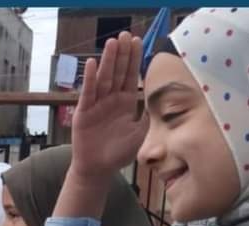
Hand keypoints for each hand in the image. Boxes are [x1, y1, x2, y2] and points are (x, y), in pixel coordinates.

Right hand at [68, 31, 145, 183]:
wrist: (98, 169)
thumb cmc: (119, 153)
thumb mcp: (142, 134)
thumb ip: (150, 116)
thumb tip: (165, 101)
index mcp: (126, 102)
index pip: (131, 76)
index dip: (135, 60)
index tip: (138, 42)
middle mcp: (111, 100)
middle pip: (117, 72)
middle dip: (122, 54)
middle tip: (126, 34)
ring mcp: (96, 104)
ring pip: (104, 78)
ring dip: (107, 60)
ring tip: (112, 42)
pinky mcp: (83, 113)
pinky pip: (87, 93)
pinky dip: (89, 79)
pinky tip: (92, 64)